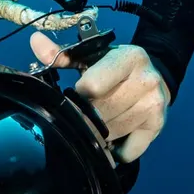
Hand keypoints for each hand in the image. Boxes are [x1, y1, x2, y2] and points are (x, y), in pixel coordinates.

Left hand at [29, 30, 169, 161]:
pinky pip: (128, 151)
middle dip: (86, 117)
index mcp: (128, 58)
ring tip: (97, 124)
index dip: (78, 96)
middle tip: (82, 114)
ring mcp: (154, 105)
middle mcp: (145, 80)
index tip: (75, 96)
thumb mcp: (93, 57)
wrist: (157, 76)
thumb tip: (35, 42)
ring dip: (100, 135)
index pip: (93, 86)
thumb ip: (63, 54)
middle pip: (101, 113)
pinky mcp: (158, 126)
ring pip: (112, 133)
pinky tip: (115, 138)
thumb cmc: (116, 67)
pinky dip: (117, 151)